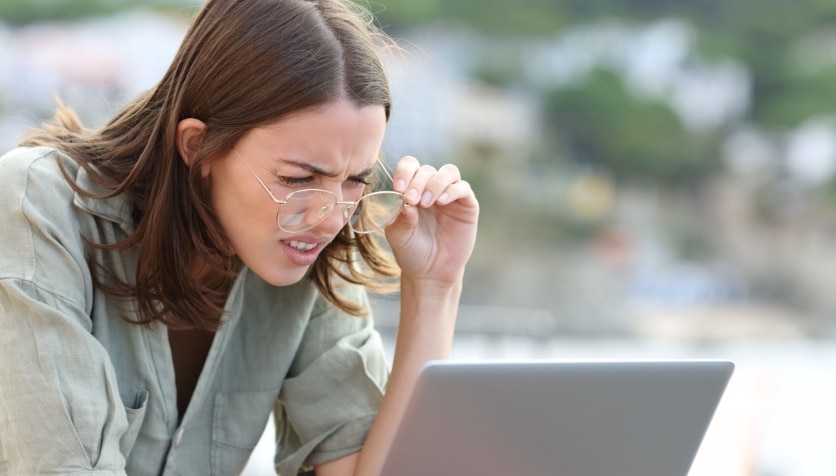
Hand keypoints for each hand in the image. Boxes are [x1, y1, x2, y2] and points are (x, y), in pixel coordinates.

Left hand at [384, 156, 478, 284]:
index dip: (404, 172)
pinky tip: (442, 202)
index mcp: (412, 190)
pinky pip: (463, 188)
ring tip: (427, 202)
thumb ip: (400, 218)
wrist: (431, 272)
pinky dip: (453, 190)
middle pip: (427, 170)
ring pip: (448, 172)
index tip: (398, 188)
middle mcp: (432, 188)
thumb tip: (406, 202)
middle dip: (418, 182)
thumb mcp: (398, 236)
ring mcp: (450, 196)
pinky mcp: (467, 205)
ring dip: (436, 183)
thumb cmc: (411, 251)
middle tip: (413, 199)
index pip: (410, 166)